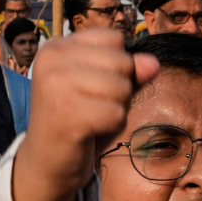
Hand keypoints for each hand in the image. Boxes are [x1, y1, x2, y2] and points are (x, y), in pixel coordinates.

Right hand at [13, 29, 159, 200]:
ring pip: (122, 87)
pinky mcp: (67, 112)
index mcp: (57, 46)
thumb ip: (130, 71)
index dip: (117, 65)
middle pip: (122, 61)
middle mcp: (52, 59)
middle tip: (91, 107)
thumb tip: (153, 62)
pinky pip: (117, 114)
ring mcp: (56, 84)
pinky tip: (90, 132)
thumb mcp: (105, 89)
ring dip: (116, 109)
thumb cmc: (78, 120)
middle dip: (119, 89)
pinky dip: (111, 127)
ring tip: (90, 118)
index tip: (90, 86)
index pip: (114, 37)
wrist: (47, 163)